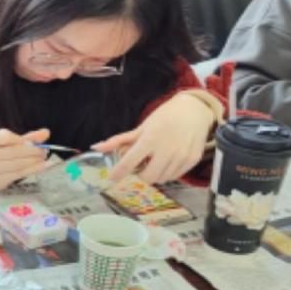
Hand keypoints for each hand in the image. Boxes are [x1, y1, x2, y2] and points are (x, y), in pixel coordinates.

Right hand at [0, 128, 53, 190]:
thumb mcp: (6, 143)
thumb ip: (26, 138)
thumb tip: (46, 133)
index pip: (5, 136)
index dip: (21, 139)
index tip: (33, 142)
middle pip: (13, 151)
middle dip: (32, 151)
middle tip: (43, 151)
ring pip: (17, 164)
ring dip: (34, 161)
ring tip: (43, 158)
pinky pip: (19, 174)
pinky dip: (33, 169)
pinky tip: (42, 166)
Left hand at [95, 93, 215, 182]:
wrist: (194, 110)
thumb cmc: (165, 117)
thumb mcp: (142, 127)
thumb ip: (120, 140)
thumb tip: (96, 147)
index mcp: (150, 138)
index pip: (130, 162)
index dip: (118, 173)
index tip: (112, 178)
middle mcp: (167, 149)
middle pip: (147, 177)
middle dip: (141, 175)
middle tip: (142, 165)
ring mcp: (181, 156)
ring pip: (162, 179)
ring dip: (155, 174)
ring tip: (157, 160)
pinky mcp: (192, 160)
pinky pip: (175, 176)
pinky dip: (168, 173)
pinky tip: (169, 160)